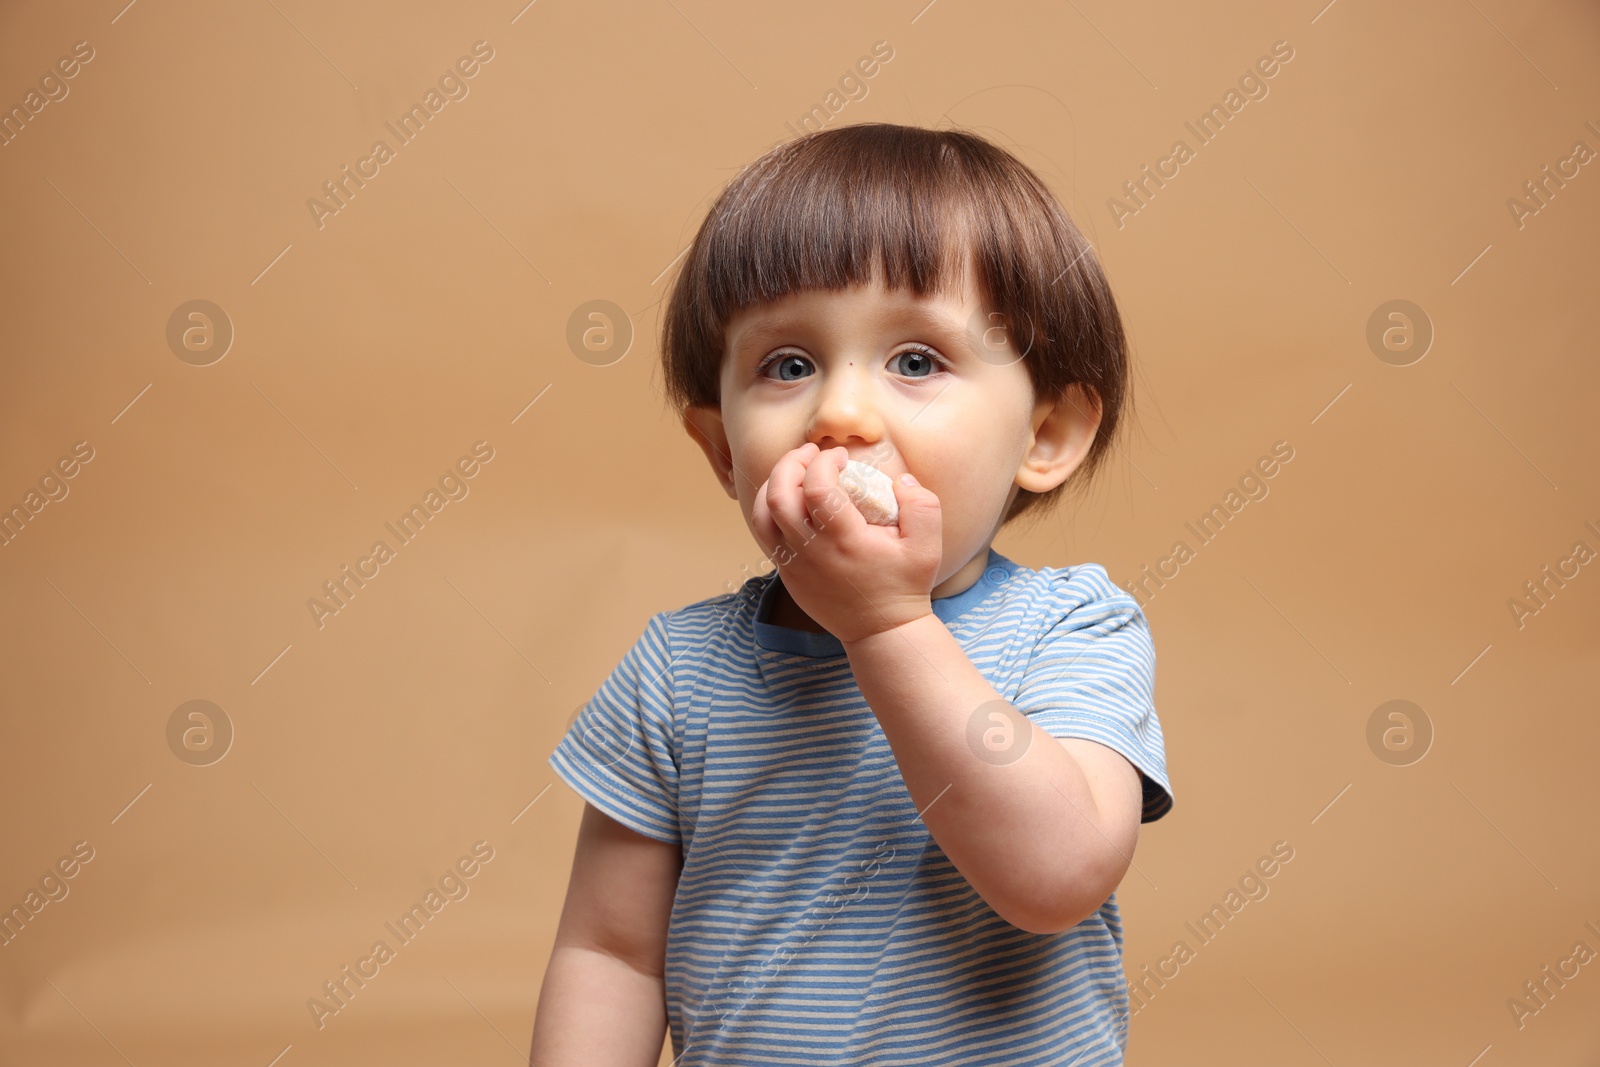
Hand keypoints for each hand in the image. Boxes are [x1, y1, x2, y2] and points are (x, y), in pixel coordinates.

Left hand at [750, 443, 942, 644]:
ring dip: (774, 484)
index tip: (841, 456)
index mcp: (844, 541)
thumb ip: (922, 506)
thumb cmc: (904, 585)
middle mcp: (811, 552)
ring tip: (796, 472)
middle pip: (778, 495)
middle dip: (791, 463)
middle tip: (811, 453)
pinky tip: (791, 498)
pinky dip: (771, 508)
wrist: (881, 630)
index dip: (824, 461)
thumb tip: (900, 479)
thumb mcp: (927, 547)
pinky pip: (765, 533)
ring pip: (762, 514)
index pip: (817, 488)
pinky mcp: (787, 573)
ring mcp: (794, 564)